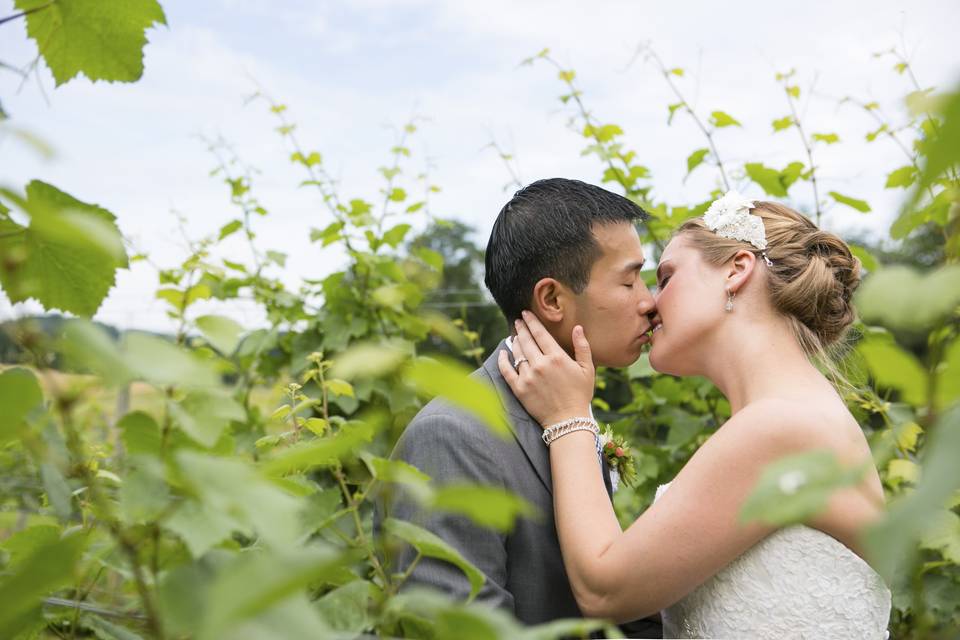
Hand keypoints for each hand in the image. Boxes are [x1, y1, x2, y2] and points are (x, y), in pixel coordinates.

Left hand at [497, 310, 594, 427]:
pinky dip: (503, 360)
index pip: (540, 334)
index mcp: (557, 357)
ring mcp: (528, 377)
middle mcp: (540, 364)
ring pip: (517, 353)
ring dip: (515, 342)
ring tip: (515, 336)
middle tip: (518, 321)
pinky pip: (507, 371)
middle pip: (526, 341)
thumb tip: (577, 328)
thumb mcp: (587, 369)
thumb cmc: (580, 394)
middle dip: (521, 328)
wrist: (568, 421)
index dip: (531, 322)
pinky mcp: (519, 389)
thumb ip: (582, 347)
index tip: (525, 314)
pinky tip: (502, 353)